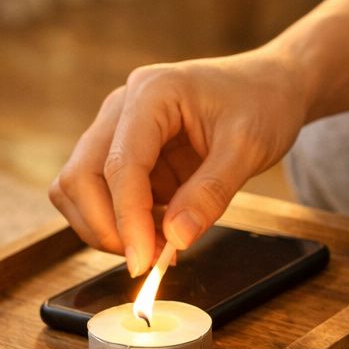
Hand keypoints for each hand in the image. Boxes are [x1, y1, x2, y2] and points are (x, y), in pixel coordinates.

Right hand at [49, 50, 310, 274]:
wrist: (269, 86)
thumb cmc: (262, 103)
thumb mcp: (248, 148)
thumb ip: (210, 193)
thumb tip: (174, 240)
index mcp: (152, 93)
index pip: (120, 164)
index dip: (127, 218)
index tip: (143, 262)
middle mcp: (122, 108)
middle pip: (81, 176)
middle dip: (107, 226)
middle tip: (148, 260)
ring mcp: (118, 130)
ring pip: (79, 188)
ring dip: (107, 226)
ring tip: (159, 244)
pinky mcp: (125, 154)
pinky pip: (102, 195)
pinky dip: (121, 222)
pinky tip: (161, 230)